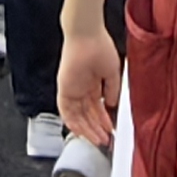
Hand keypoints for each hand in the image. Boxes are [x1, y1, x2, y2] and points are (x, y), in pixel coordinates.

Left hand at [58, 26, 119, 147]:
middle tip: (104, 140)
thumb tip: (112, 105)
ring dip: (88, 129)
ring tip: (98, 140)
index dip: (104, 120)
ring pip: (78, 116)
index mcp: (93, 83)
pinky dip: (73, 122)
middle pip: (87, 115)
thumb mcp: (112, 72)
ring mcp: (72, 89)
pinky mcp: (64, 89)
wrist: (87, 35)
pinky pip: (65, 111)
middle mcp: (81, 88)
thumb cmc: (100, 46)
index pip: (97, 107)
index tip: (110, 130)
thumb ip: (112, 90)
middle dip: (96, 129)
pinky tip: (82, 132)